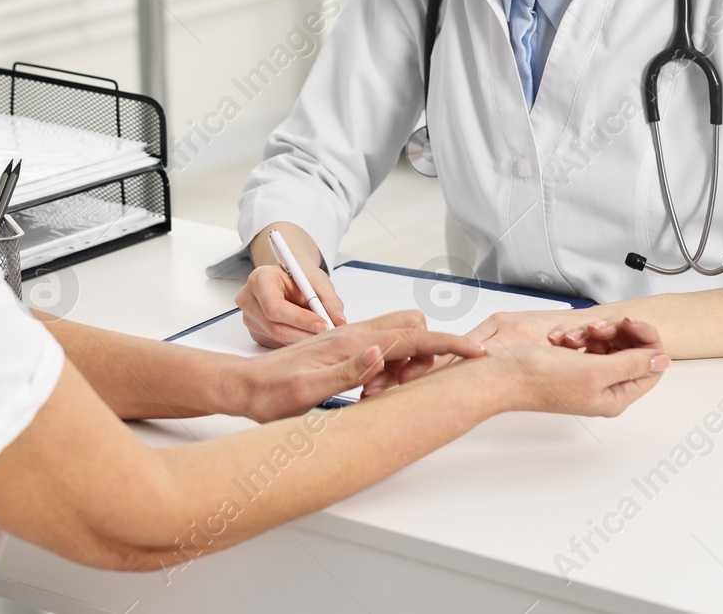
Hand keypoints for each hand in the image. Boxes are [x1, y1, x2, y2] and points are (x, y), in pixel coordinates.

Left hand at [232, 311, 483, 421]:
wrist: (245, 386)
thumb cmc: (272, 393)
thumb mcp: (307, 391)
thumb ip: (346, 372)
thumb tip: (380, 353)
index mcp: (351, 344)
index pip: (413, 336)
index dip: (449, 343)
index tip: (477, 352)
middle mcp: (354, 334)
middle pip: (413, 328)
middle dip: (426, 355)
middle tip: (401, 389)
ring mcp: (350, 339)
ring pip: (400, 338)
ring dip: (406, 364)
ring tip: (377, 395)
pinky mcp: (345, 348)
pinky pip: (383, 348)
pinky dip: (390, 366)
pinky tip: (370, 390)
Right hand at [236, 255, 348, 348]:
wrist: (290, 278)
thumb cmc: (300, 277)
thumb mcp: (318, 282)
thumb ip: (329, 301)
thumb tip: (339, 322)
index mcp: (259, 279)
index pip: (275, 307)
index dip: (300, 319)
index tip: (324, 325)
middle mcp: (249, 300)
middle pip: (275, 327)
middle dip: (305, 334)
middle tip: (330, 335)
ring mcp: (250, 320)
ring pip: (278, 339)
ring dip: (304, 340)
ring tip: (324, 334)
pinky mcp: (257, 334)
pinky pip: (279, 345)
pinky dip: (298, 343)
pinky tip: (310, 335)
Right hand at [469, 315, 668, 417]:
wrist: (501, 375)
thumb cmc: (539, 380)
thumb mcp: (594, 372)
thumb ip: (632, 365)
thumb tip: (661, 361)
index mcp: (615, 397)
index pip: (650, 366)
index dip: (644, 340)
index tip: (629, 323)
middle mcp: (604, 389)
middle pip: (629, 352)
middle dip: (613, 333)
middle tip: (595, 326)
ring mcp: (587, 377)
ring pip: (606, 345)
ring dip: (591, 332)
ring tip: (570, 335)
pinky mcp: (571, 367)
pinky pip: (585, 345)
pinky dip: (575, 336)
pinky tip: (560, 338)